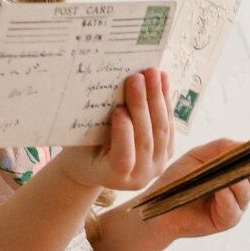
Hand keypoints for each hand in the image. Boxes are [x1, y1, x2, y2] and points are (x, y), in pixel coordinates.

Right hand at [58, 67, 173, 193]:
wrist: (98, 167)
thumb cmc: (82, 152)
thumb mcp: (80, 143)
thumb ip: (91, 127)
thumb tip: (102, 90)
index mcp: (114, 177)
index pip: (123, 157)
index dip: (123, 134)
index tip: (118, 110)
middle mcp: (139, 176)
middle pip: (145, 138)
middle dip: (142, 105)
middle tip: (136, 78)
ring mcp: (156, 165)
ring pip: (161, 130)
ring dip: (158, 98)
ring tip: (152, 73)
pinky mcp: (167, 151)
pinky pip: (169, 124)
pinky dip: (166, 100)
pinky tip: (163, 79)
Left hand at [142, 136, 249, 238]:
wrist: (159, 205)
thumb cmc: (178, 178)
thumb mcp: (199, 156)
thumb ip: (221, 147)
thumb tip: (245, 145)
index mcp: (235, 170)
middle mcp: (239, 187)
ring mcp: (234, 205)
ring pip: (245, 192)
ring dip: (236, 183)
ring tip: (225, 177)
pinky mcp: (225, 220)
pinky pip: (233, 209)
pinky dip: (227, 198)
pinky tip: (220, 190)